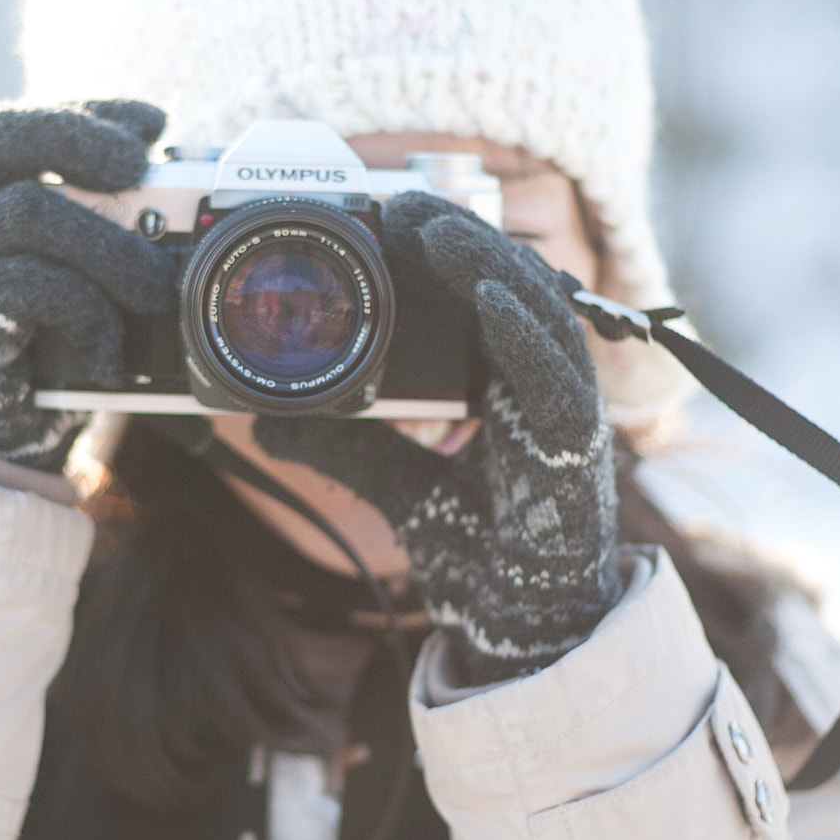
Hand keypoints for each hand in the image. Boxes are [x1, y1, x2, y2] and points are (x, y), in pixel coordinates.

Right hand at [0, 99, 174, 470]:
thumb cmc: (33, 358)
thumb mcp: (64, 285)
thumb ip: (93, 238)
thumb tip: (181, 210)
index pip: (9, 128)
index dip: (79, 113)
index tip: (155, 121)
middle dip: (73, 134)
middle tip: (140, 164)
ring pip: (28, 210)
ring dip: (111, 246)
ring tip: (158, 291)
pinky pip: (33, 288)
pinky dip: (89, 315)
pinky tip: (110, 355)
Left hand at [254, 193, 619, 682]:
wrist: (523, 634)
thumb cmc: (480, 554)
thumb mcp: (394, 483)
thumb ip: (343, 443)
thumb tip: (264, 415)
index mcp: (507, 385)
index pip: (480, 296)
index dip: (441, 253)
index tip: (386, 218)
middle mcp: (541, 388)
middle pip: (512, 287)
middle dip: (460, 240)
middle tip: (402, 205)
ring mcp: (563, 415)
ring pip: (539, 314)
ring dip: (486, 262)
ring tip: (433, 226)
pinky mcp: (574, 451)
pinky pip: (556, 378)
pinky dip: (524, 332)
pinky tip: (489, 295)